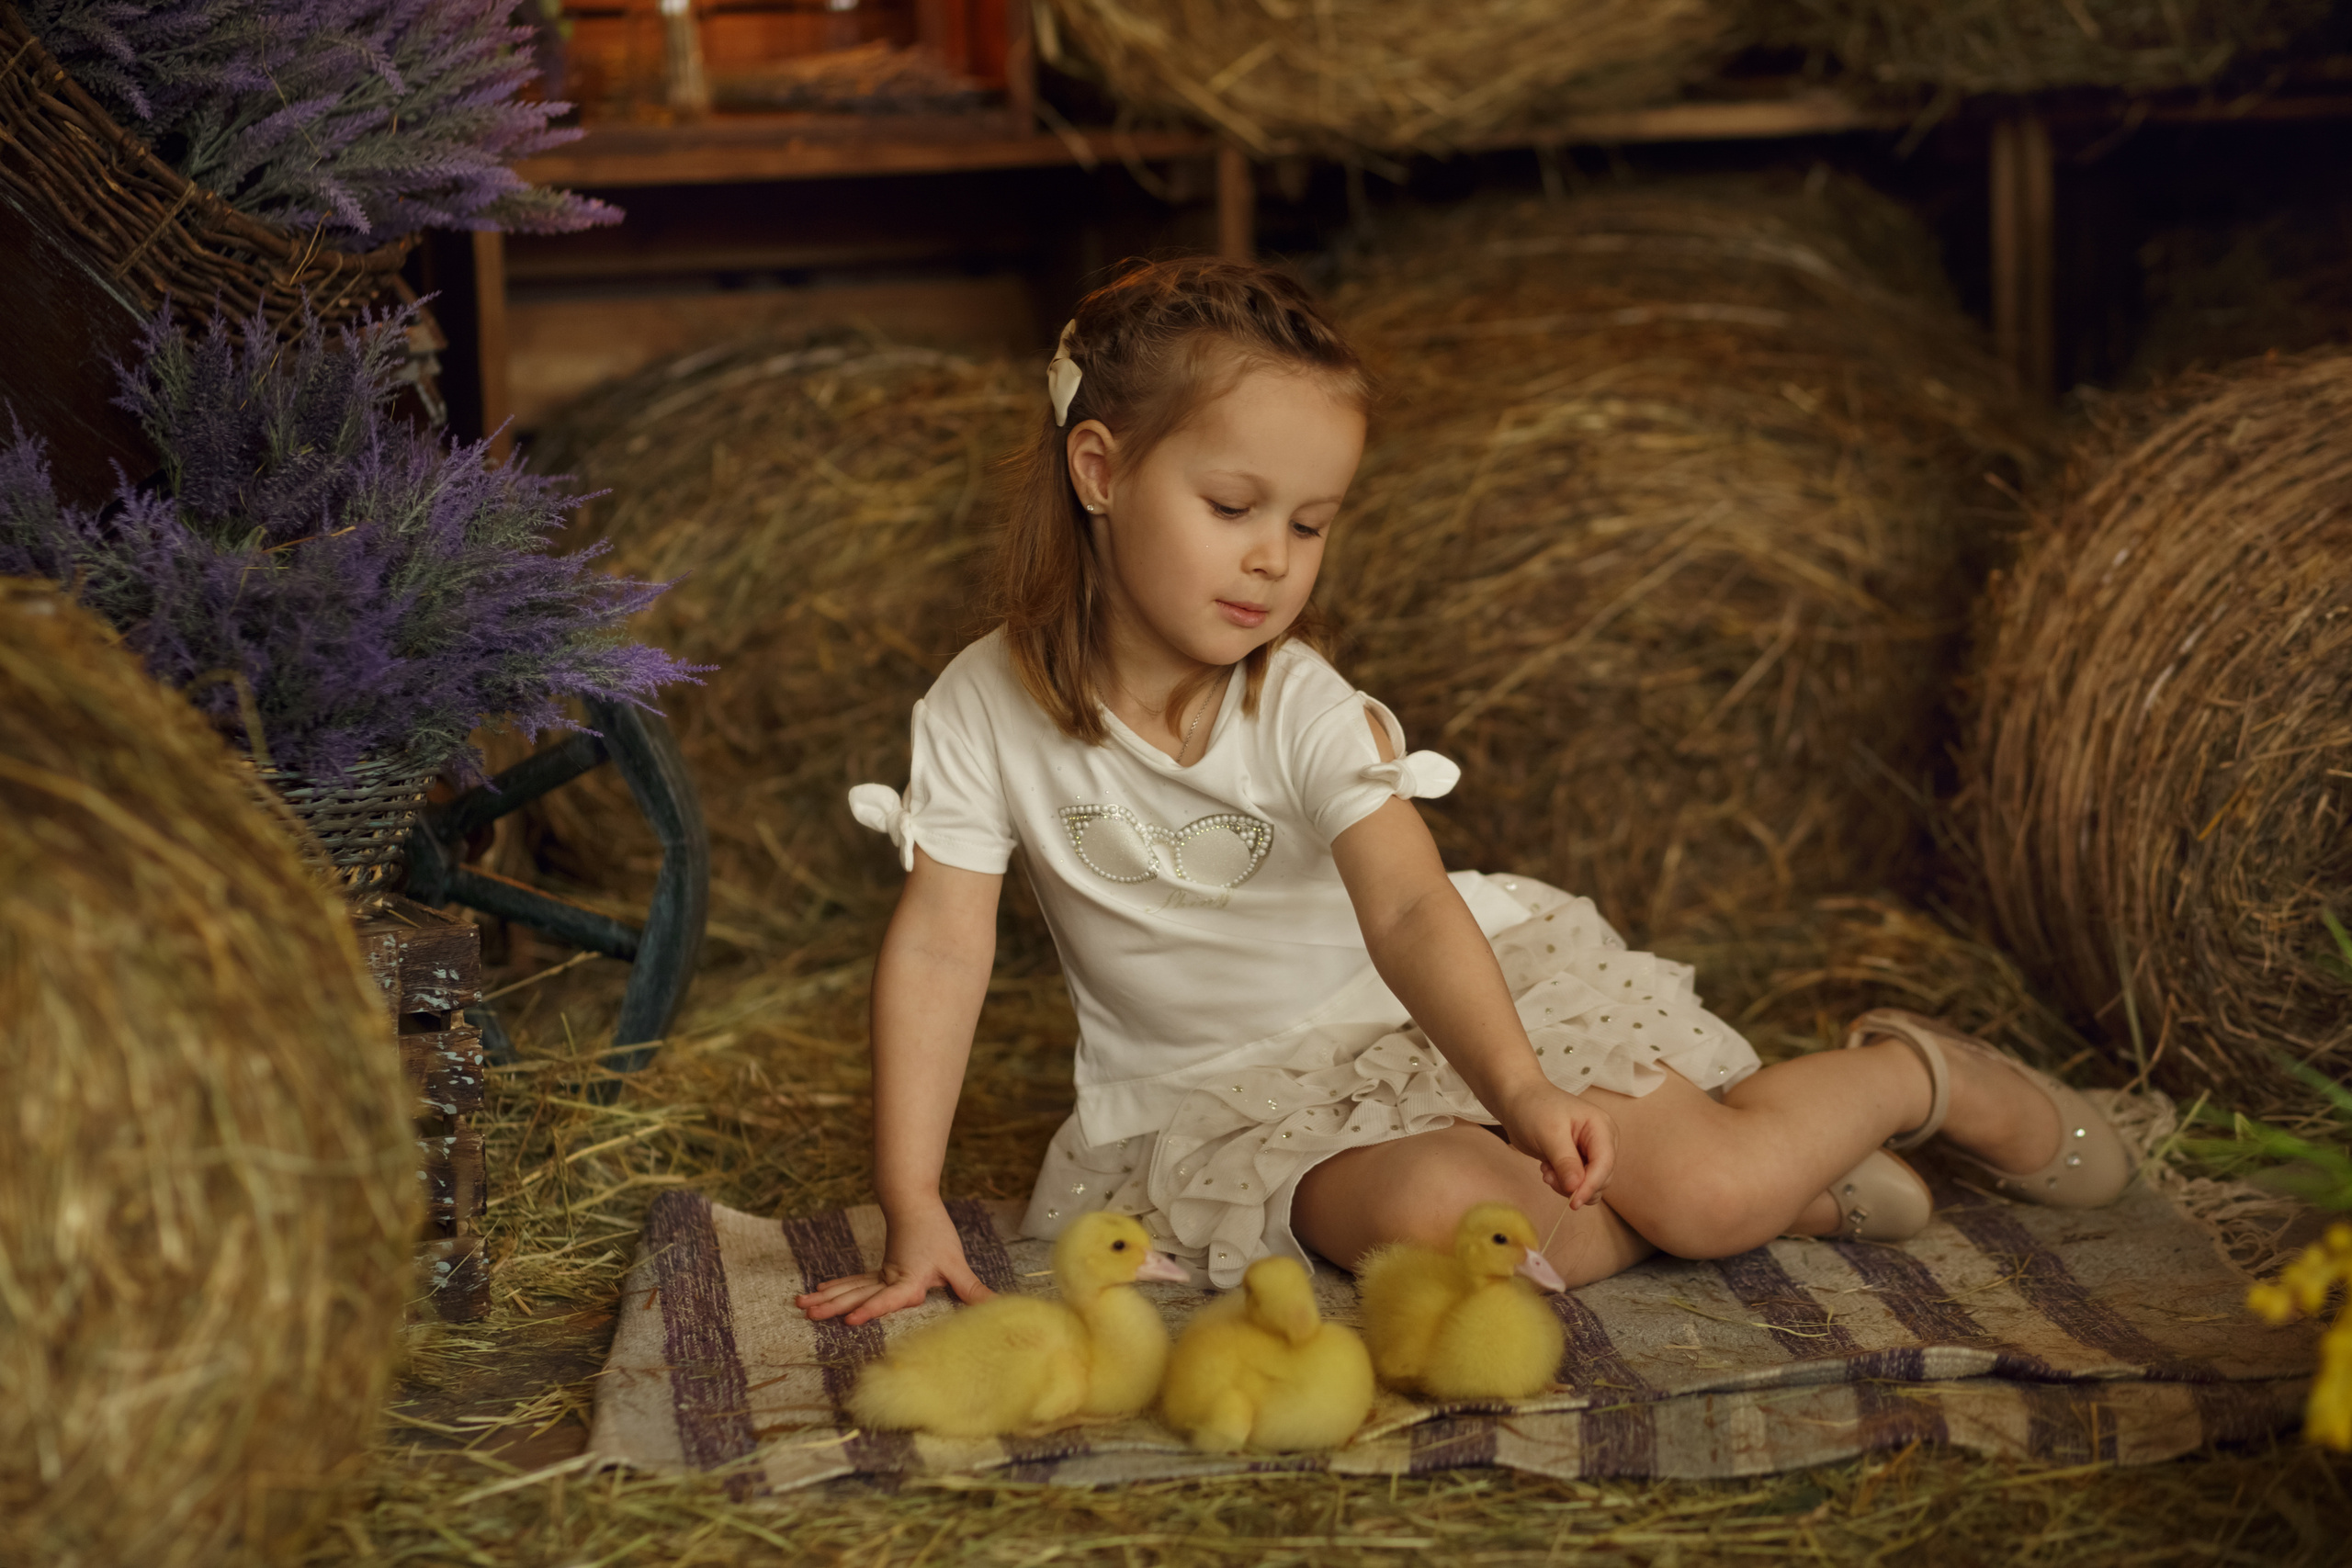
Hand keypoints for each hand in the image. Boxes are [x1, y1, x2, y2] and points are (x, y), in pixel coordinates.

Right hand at [792, 1199, 995, 1324]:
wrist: (913, 1202)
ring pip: (849, 1287)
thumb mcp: (955, 1263)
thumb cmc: (935, 1233)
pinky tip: (817, 1293)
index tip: (850, 1320)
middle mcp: (888, 1279)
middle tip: (807, 1313)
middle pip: (857, 1293)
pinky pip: (852, 1282)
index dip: (870, 1310)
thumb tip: (995, 1306)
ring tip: (800, 1304)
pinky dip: (836, 1288)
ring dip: (826, 1297)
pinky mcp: (877, 1272)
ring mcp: (879, 1275)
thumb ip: (971, 1289)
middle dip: (832, 1305)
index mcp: (907, 1280)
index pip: (888, 1299)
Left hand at [1495, 1079, 1615, 1210]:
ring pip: (1589, 1184)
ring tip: (1546, 1171)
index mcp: (1601, 1128)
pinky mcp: (1579, 1161)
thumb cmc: (1534, 1108)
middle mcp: (1602, 1141)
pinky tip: (1547, 1168)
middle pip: (1601, 1178)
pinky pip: (1578, 1182)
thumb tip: (1576, 1188)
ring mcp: (1591, 1152)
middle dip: (1575, 1184)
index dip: (1591, 1185)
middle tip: (1548, 1176)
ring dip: (1566, 1185)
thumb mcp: (1549, 1133)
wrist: (1517, 1100)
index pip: (1605, 1163)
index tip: (1573, 1203)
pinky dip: (1562, 1182)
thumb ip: (1565, 1161)